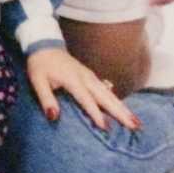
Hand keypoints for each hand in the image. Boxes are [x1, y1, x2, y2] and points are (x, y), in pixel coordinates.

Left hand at [26, 48, 141, 131]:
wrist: (44, 44)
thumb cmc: (40, 64)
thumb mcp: (37, 81)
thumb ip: (46, 98)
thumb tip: (54, 116)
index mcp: (72, 79)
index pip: (86, 99)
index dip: (95, 113)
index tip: (106, 128)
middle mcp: (85, 77)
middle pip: (105, 96)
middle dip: (120, 111)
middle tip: (135, 125)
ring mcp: (90, 76)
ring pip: (109, 93)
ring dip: (123, 107)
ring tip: (136, 121)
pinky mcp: (91, 76)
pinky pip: (106, 90)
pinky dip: (117, 101)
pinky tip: (125, 110)